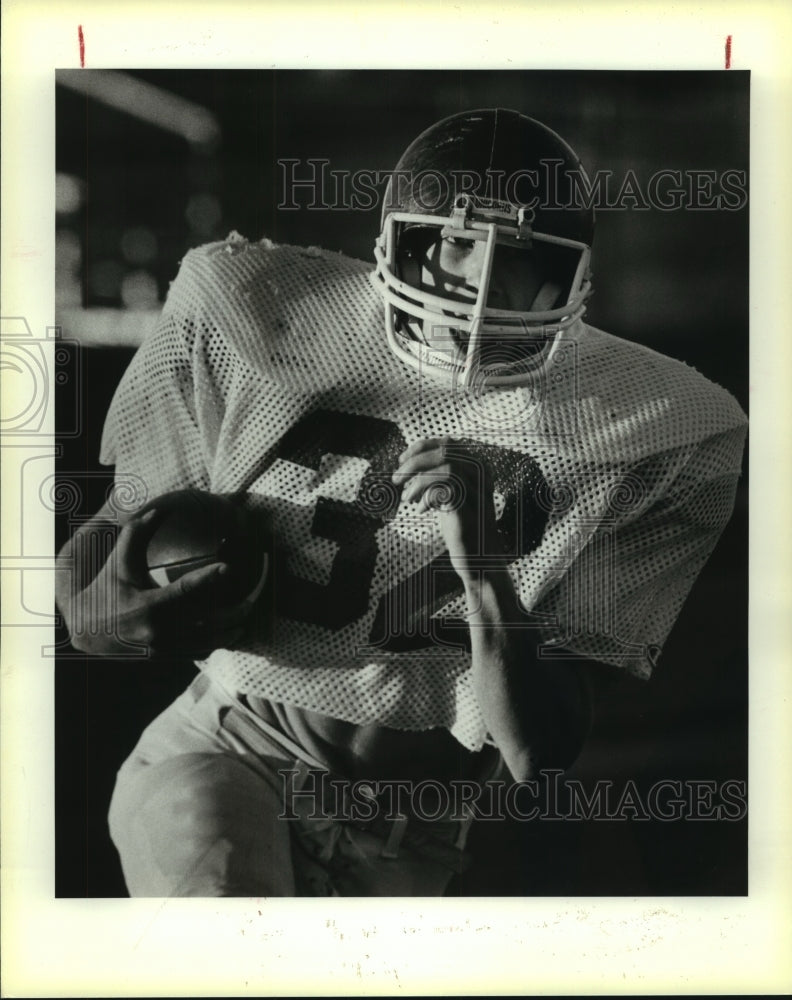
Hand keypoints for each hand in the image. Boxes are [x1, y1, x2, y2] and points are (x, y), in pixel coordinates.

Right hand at [57, 506, 249, 658]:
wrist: (86, 629)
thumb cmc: (105, 588)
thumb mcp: (117, 562)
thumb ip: (135, 534)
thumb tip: (156, 509)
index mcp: (147, 606)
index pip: (183, 591)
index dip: (207, 578)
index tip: (227, 567)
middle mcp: (158, 630)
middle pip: (207, 623)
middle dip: (236, 612)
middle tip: (253, 598)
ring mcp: (163, 647)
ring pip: (208, 642)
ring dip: (232, 630)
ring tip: (248, 616)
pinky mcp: (165, 656)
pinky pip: (199, 651)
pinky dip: (217, 641)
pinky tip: (231, 630)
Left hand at [391, 437, 503, 582]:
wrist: (479, 557)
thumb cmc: (461, 524)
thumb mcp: (449, 494)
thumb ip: (437, 476)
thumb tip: (408, 463)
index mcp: (477, 466)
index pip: (447, 443)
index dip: (421, 447)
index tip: (402, 459)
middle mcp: (482, 475)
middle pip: (445, 452)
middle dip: (414, 463)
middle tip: (396, 479)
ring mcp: (479, 491)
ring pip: (446, 468)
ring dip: (419, 481)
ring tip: (407, 498)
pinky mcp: (472, 510)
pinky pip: (447, 491)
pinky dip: (428, 497)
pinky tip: (421, 510)